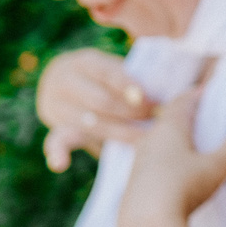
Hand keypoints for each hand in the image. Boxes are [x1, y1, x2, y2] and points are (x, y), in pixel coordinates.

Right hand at [36, 48, 153, 172]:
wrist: (68, 85)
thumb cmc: (107, 79)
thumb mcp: (117, 69)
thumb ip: (136, 77)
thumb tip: (170, 94)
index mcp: (85, 62)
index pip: (108, 73)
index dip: (130, 87)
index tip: (153, 100)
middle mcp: (64, 80)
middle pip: (100, 101)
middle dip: (131, 112)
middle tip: (156, 120)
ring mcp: (55, 104)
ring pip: (90, 123)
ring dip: (119, 133)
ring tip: (146, 140)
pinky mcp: (55, 127)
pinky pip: (55, 141)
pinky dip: (58, 153)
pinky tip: (61, 164)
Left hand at [116, 84, 225, 226]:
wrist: (146, 225)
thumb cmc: (183, 188)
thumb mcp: (216, 166)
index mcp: (169, 129)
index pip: (181, 103)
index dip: (194, 96)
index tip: (203, 91)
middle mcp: (149, 141)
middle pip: (165, 122)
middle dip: (181, 118)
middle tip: (196, 117)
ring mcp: (138, 164)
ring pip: (154, 144)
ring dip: (169, 142)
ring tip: (185, 147)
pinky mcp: (134, 186)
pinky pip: (150, 165)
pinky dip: (162, 163)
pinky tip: (171, 176)